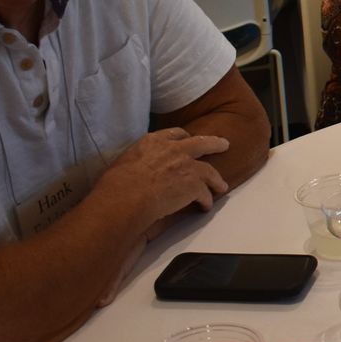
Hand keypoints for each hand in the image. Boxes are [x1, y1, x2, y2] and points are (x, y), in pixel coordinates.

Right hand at [95, 127, 231, 233]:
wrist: (127, 197)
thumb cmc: (117, 184)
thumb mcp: (124, 162)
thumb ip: (137, 161)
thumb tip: (134, 170)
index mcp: (153, 142)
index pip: (174, 134)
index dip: (184, 138)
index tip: (189, 139)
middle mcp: (174, 150)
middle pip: (201, 143)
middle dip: (214, 143)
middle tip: (224, 144)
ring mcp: (187, 166)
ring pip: (210, 170)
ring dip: (216, 179)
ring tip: (221, 186)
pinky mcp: (194, 185)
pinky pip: (205, 194)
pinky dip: (206, 201)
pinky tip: (205, 207)